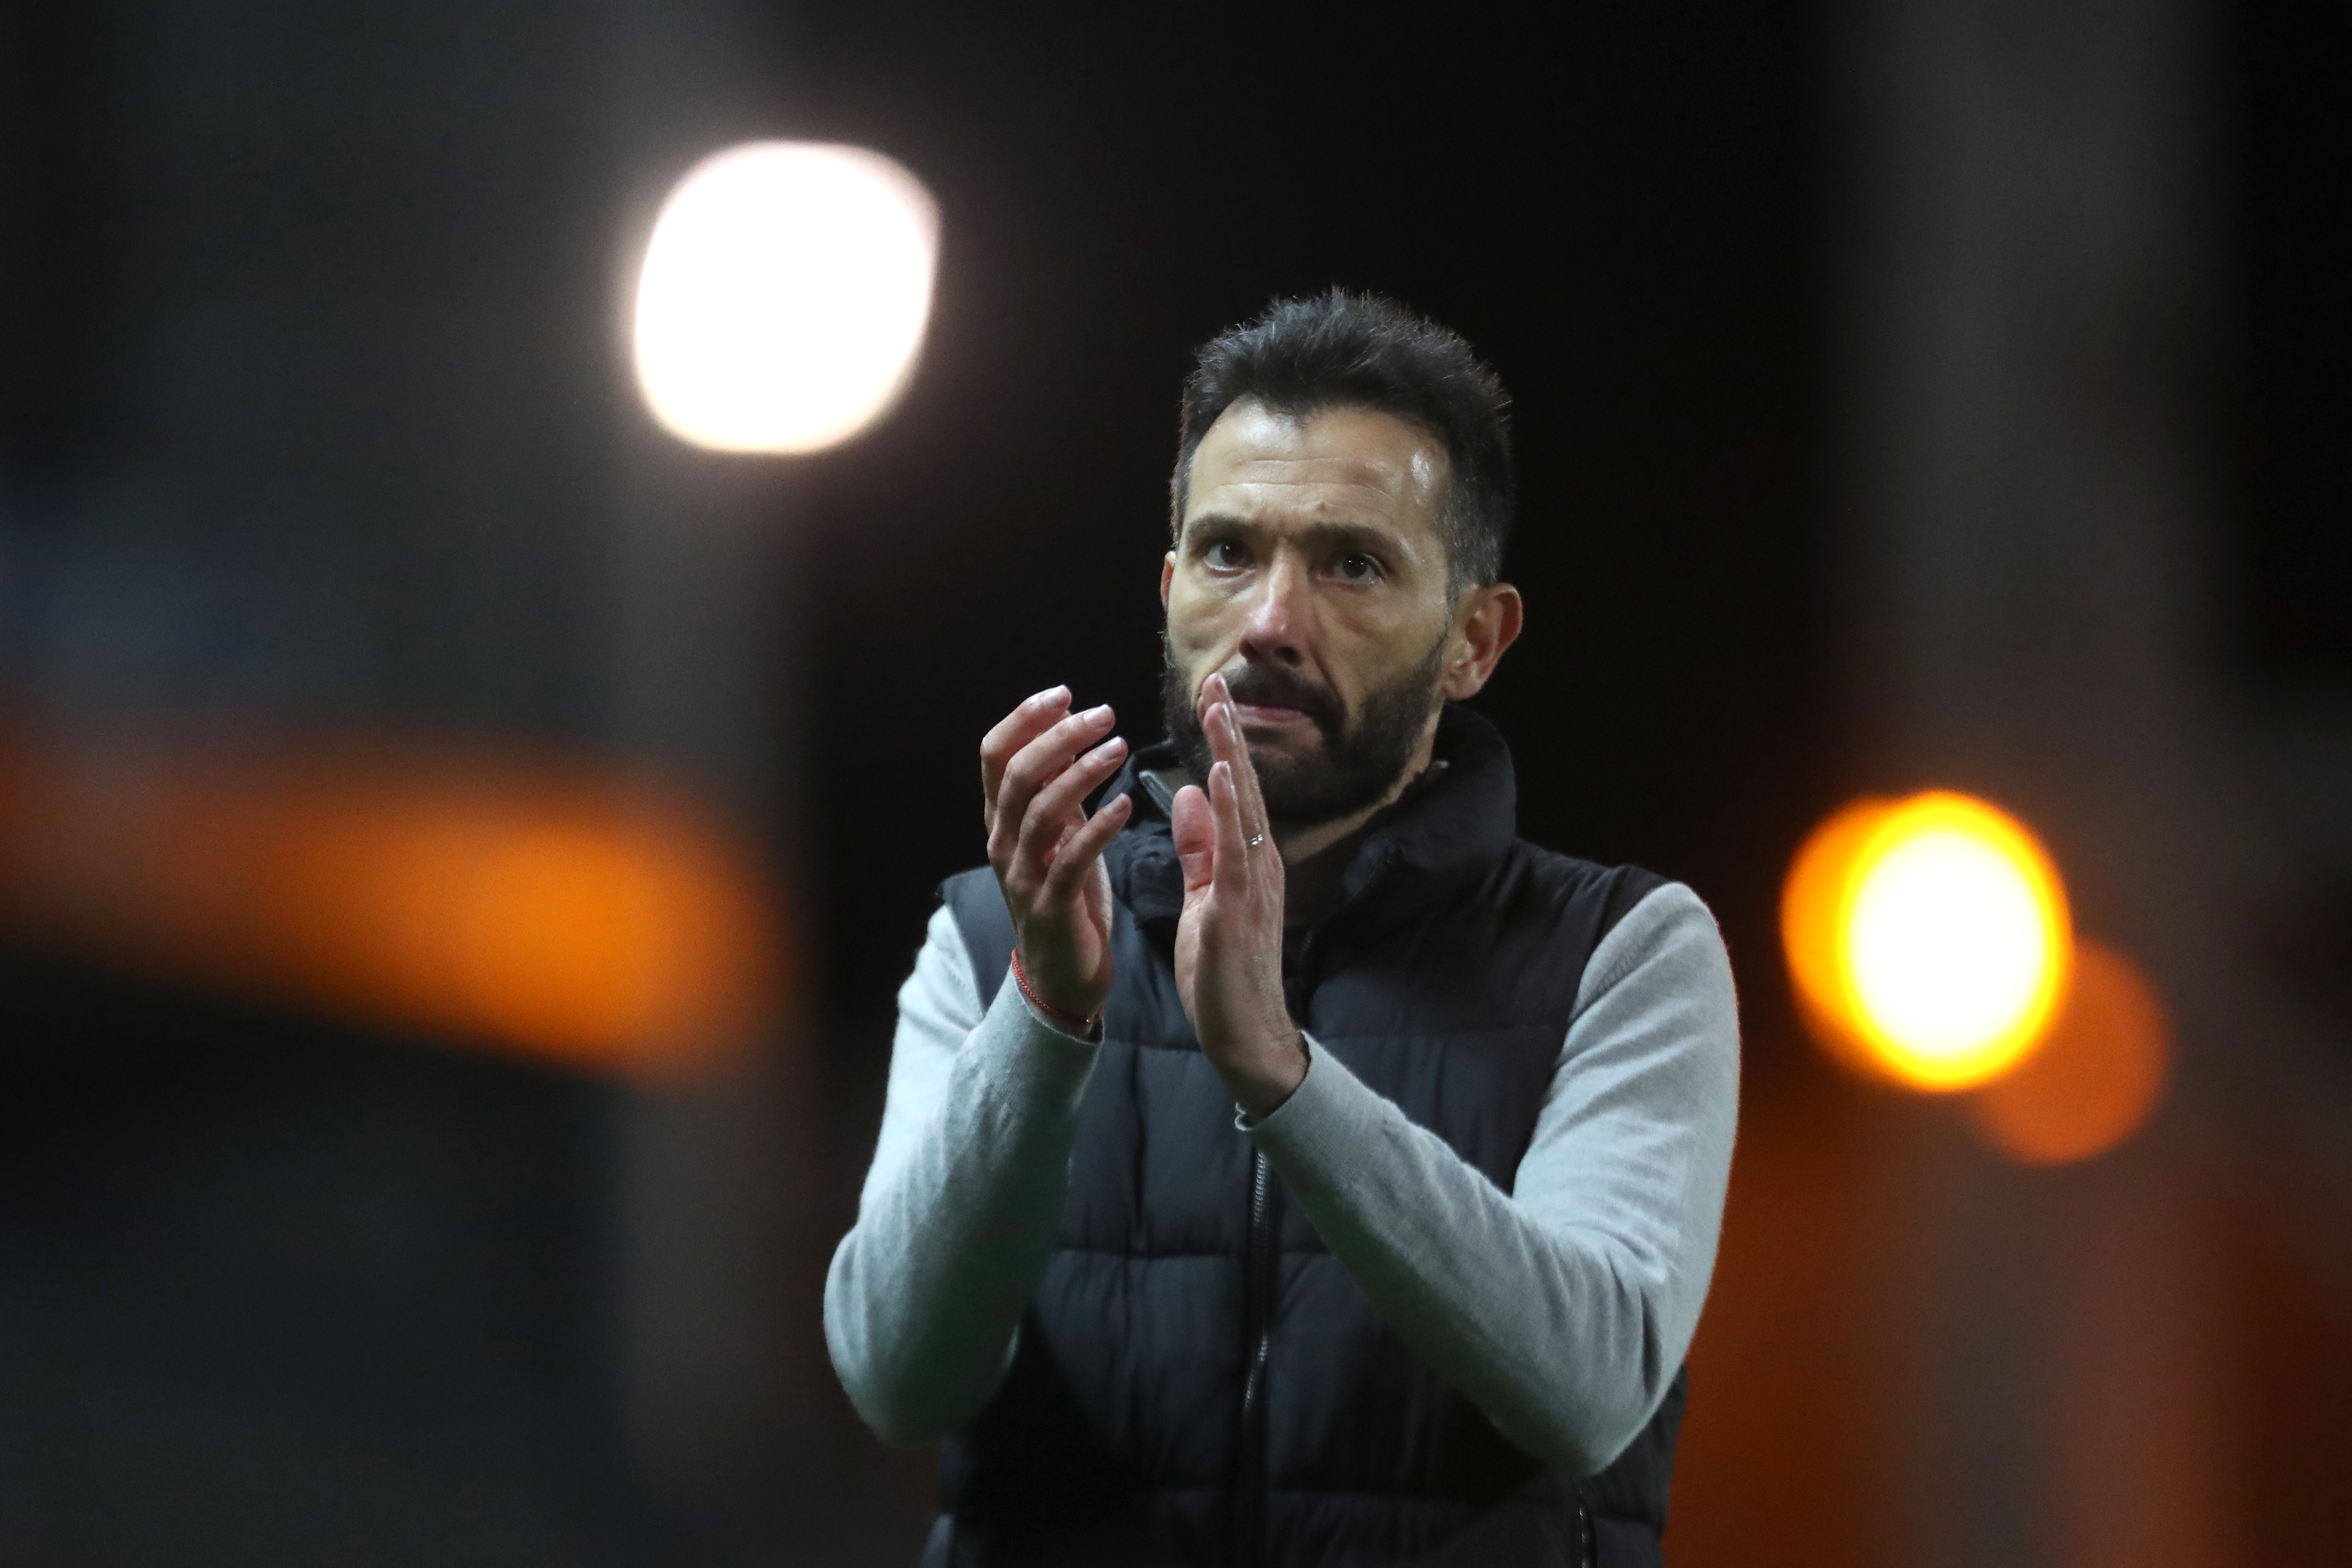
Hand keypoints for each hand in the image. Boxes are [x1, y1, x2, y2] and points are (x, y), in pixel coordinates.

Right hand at [982, 685, 1134, 1024]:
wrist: (1062, 976)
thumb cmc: (1066, 896)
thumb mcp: (1058, 835)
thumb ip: (1056, 789)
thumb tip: (1065, 733)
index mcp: (1001, 820)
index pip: (994, 755)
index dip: (1025, 719)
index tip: (1064, 693)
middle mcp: (1002, 843)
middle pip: (1017, 774)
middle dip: (1059, 736)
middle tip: (1104, 714)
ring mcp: (1022, 876)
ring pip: (1040, 810)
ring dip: (1082, 773)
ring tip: (1119, 747)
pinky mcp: (1051, 906)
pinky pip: (1070, 859)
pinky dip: (1097, 828)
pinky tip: (1125, 805)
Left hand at [1170, 673, 1307, 1116]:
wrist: (1246, 1032)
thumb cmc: (1225, 970)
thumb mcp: (1207, 896)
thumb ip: (1202, 845)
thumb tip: (1190, 793)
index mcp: (1247, 858)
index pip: (1234, 788)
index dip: (1222, 742)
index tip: (1210, 698)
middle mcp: (1259, 860)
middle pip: (1244, 784)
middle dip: (1229, 732)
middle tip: (1218, 682)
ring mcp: (1255, 881)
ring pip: (1244, 805)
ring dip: (1229, 754)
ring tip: (1218, 710)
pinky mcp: (1242, 905)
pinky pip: (1235, 847)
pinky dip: (1228, 808)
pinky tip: (1216, 775)